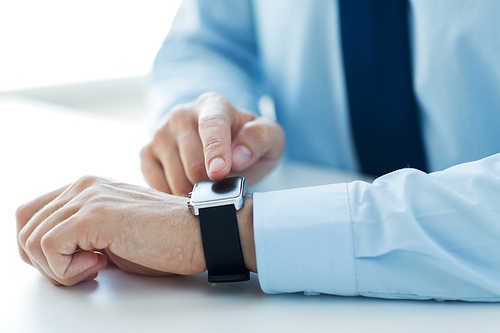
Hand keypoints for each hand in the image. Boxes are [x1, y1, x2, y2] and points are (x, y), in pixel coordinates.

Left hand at [16, 176, 206, 285]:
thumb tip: (52, 254)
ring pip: (31, 239)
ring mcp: (88, 197)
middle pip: (25, 226)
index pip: (31, 214)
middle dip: (45, 260)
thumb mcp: (114, 233)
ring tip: (94, 266)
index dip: (41, 247)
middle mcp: (84, 186)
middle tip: (82, 268)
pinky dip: (66, 269)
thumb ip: (82, 234)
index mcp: (87, 187)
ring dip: (57, 267)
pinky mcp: (95, 215)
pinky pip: (48, 247)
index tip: (72, 261)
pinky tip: (100, 264)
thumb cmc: (166, 238)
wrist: (201, 232)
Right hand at [141, 92, 284, 194]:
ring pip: (175, 177)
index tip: (219, 174)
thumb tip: (239, 157)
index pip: (211, 126)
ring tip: (209, 187)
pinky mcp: (147, 152)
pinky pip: (156, 184)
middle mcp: (181, 114)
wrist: (221, 146)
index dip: (215, 151)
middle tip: (225, 187)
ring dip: (195, 192)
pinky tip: (188, 192)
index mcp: (213, 104)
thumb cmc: (246, 143)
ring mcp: (160, 133)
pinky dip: (174, 196)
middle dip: (212, 183)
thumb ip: (260, 139)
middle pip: (192, 161)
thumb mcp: (269, 138)